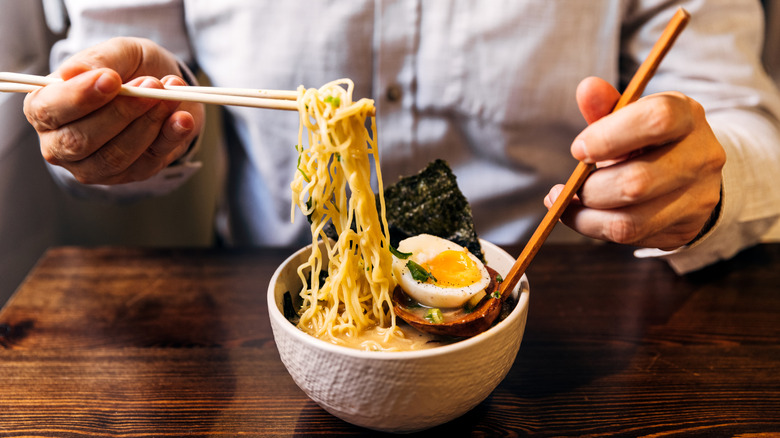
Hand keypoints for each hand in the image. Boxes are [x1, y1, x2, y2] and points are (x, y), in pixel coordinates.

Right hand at [23, 37, 203, 184]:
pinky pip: (149, 162)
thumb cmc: (128, 69)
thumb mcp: (117, 53)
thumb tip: (74, 72)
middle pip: (81, 140)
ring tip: (170, 95)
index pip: (49, 110)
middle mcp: (61, 144)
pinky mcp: (131, 174)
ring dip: (148, 123)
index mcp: (44, 109)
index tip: (111, 79)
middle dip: (121, 112)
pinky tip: (182, 118)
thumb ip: (97, 61)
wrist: (162, 87)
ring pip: (116, 156)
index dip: (79, 97)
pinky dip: (169, 137)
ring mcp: (95, 166)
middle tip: (152, 84)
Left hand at [544, 77, 725, 249]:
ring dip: (586, 214)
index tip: (578, 149)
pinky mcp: (685, 227)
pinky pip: (630, 237)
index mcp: (687, 115)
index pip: (657, 119)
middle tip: (569, 185)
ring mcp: (699, 195)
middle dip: (590, 188)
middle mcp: (702, 155)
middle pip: (637, 182)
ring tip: (568, 203)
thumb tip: (587, 88)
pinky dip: (593, 228)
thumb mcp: (629, 118)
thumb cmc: (647, 140)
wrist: (690, 173)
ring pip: (630, 219)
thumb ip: (606, 106)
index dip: (608, 137)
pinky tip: (579, 215)